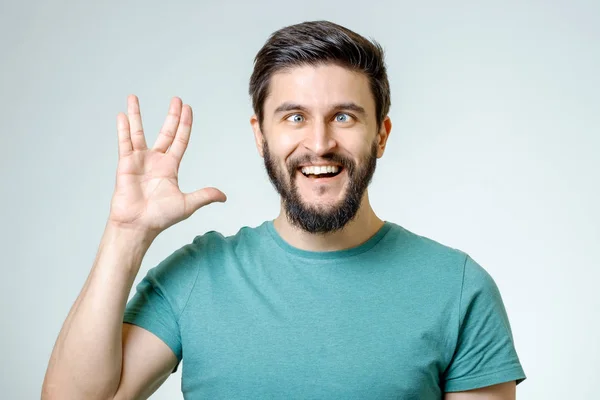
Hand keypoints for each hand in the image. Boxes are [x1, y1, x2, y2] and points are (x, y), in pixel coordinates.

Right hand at [108, 95, 225, 236]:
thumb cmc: (160, 218)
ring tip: (133, 97)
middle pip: (165, 132)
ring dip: (136, 115)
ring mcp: (140, 161)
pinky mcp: (126, 164)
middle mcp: (155, 161)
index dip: (184, 125)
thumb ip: (204, 196)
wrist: (138, 225)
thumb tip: (223, 196)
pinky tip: (122, 115)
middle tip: (176, 99)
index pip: (180, 141)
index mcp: (170, 167)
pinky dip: (123, 129)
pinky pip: (124, 142)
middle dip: (171, 116)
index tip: (188, 109)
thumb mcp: (187, 204)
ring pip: (138, 132)